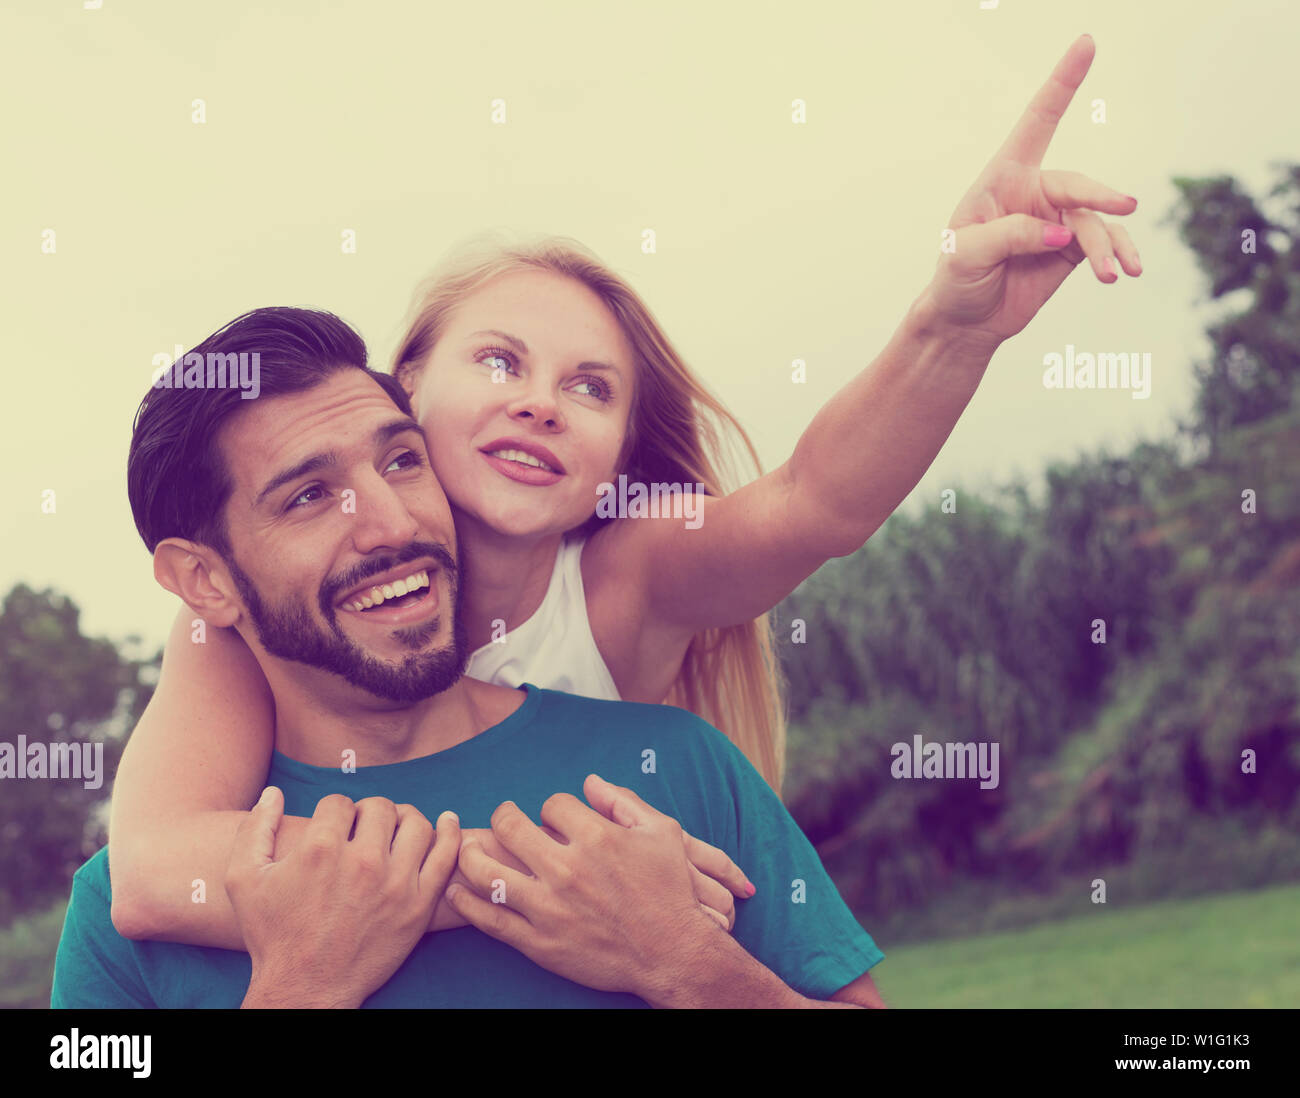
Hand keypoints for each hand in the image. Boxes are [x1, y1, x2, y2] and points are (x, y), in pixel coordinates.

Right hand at [226, 788, 459, 1007]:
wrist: (304, 988)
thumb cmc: (271, 935)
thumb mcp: (243, 879)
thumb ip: (254, 828)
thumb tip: (273, 792)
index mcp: (320, 848)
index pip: (339, 803)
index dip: (333, 813)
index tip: (333, 829)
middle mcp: (362, 861)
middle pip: (379, 808)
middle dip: (368, 813)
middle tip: (362, 830)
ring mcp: (395, 883)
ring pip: (415, 824)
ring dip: (404, 819)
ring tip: (393, 831)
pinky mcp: (419, 905)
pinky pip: (446, 856)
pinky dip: (451, 832)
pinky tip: (447, 821)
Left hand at [430, 781, 753, 933]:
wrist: (674, 954)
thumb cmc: (671, 891)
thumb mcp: (663, 833)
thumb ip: (624, 801)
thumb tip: (590, 781)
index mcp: (597, 838)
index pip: (552, 805)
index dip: (553, 808)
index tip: (556, 819)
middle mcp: (568, 869)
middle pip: (511, 827)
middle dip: (504, 816)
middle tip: (504, 819)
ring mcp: (550, 908)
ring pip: (488, 873)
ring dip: (471, 854)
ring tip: (468, 848)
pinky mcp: (540, 942)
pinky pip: (491, 920)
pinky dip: (468, 903)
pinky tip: (457, 890)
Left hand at [923, 34, 1140, 350]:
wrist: (964, 322)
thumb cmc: (955, 279)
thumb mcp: (967, 254)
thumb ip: (1011, 235)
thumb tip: (1062, 232)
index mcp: (1003, 178)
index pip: (1036, 123)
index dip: (1061, 84)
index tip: (1086, 43)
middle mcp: (1034, 192)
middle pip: (1076, 184)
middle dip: (1100, 196)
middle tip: (1124, 207)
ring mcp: (1056, 219)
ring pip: (1094, 220)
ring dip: (1107, 244)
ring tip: (1114, 273)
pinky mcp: (1072, 248)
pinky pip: (1103, 241)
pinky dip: (1117, 254)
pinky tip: (1124, 272)